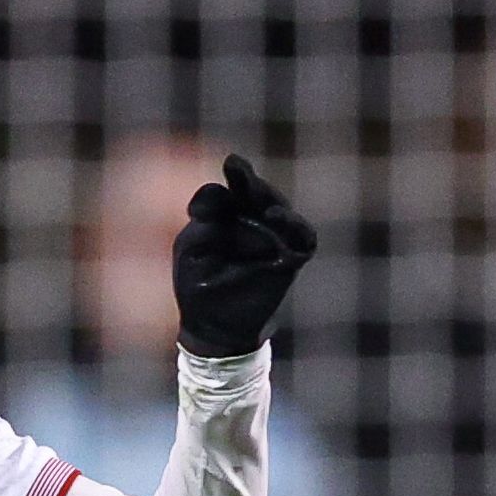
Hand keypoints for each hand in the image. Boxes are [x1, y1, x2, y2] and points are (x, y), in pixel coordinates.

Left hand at [170, 154, 317, 357]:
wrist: (215, 325)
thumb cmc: (199, 285)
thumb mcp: (192, 251)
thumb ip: (203, 224)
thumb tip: (210, 198)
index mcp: (225, 213)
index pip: (227, 190)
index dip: (229, 178)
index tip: (226, 172)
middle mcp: (252, 219)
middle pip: (256, 192)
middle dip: (251, 183)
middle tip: (240, 170)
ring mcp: (274, 236)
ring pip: (279, 209)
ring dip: (273, 202)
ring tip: (268, 211)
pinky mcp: (291, 256)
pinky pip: (303, 238)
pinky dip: (295, 228)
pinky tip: (278, 220)